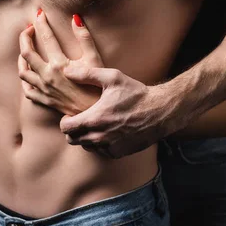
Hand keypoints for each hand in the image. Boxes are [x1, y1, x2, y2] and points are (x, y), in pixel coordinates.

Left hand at [18, 12, 102, 116]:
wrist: (95, 112)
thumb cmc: (98, 86)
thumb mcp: (94, 60)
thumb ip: (84, 37)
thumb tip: (75, 18)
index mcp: (59, 64)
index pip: (45, 37)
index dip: (41, 23)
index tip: (39, 13)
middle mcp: (47, 76)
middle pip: (26, 53)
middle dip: (25, 37)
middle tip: (28, 28)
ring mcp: (44, 89)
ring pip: (23, 71)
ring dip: (21, 58)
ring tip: (26, 50)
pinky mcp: (44, 100)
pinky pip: (27, 90)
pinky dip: (26, 80)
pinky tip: (29, 73)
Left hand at [59, 67, 175, 159]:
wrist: (160, 112)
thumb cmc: (136, 94)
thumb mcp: (113, 78)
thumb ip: (87, 74)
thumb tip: (67, 71)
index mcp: (94, 119)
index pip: (66, 128)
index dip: (65, 121)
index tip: (72, 114)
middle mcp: (99, 137)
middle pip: (73, 140)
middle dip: (73, 130)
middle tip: (82, 119)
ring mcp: (109, 147)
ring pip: (86, 147)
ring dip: (86, 137)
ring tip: (96, 124)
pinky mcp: (118, 153)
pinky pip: (101, 152)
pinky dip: (100, 144)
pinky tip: (108, 131)